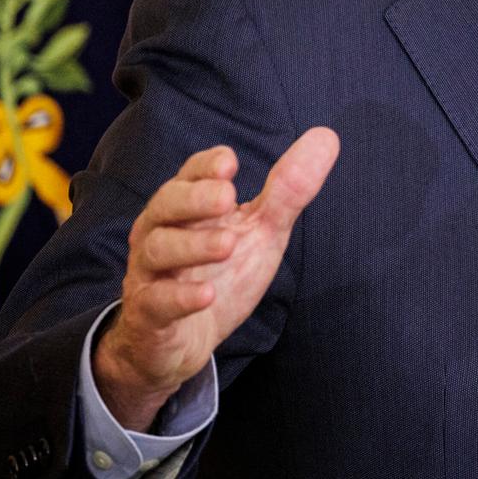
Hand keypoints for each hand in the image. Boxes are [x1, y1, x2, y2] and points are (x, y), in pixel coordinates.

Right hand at [92, 128, 339, 429]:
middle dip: (195, 198)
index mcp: (187, 207)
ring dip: (193, 246)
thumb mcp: (262, 230)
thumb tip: (327, 137)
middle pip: (166, 204)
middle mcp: (161, 232)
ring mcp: (151, 274)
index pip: (189, 175)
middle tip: (228, 197)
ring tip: (228, 245)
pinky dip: (181, 297)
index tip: (229, 163)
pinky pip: (157, 302)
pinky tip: (207, 295)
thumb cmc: (220, 273)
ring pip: (158, 250)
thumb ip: (289, 189)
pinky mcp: (150, 315)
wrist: (182, 341)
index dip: (205, 167)